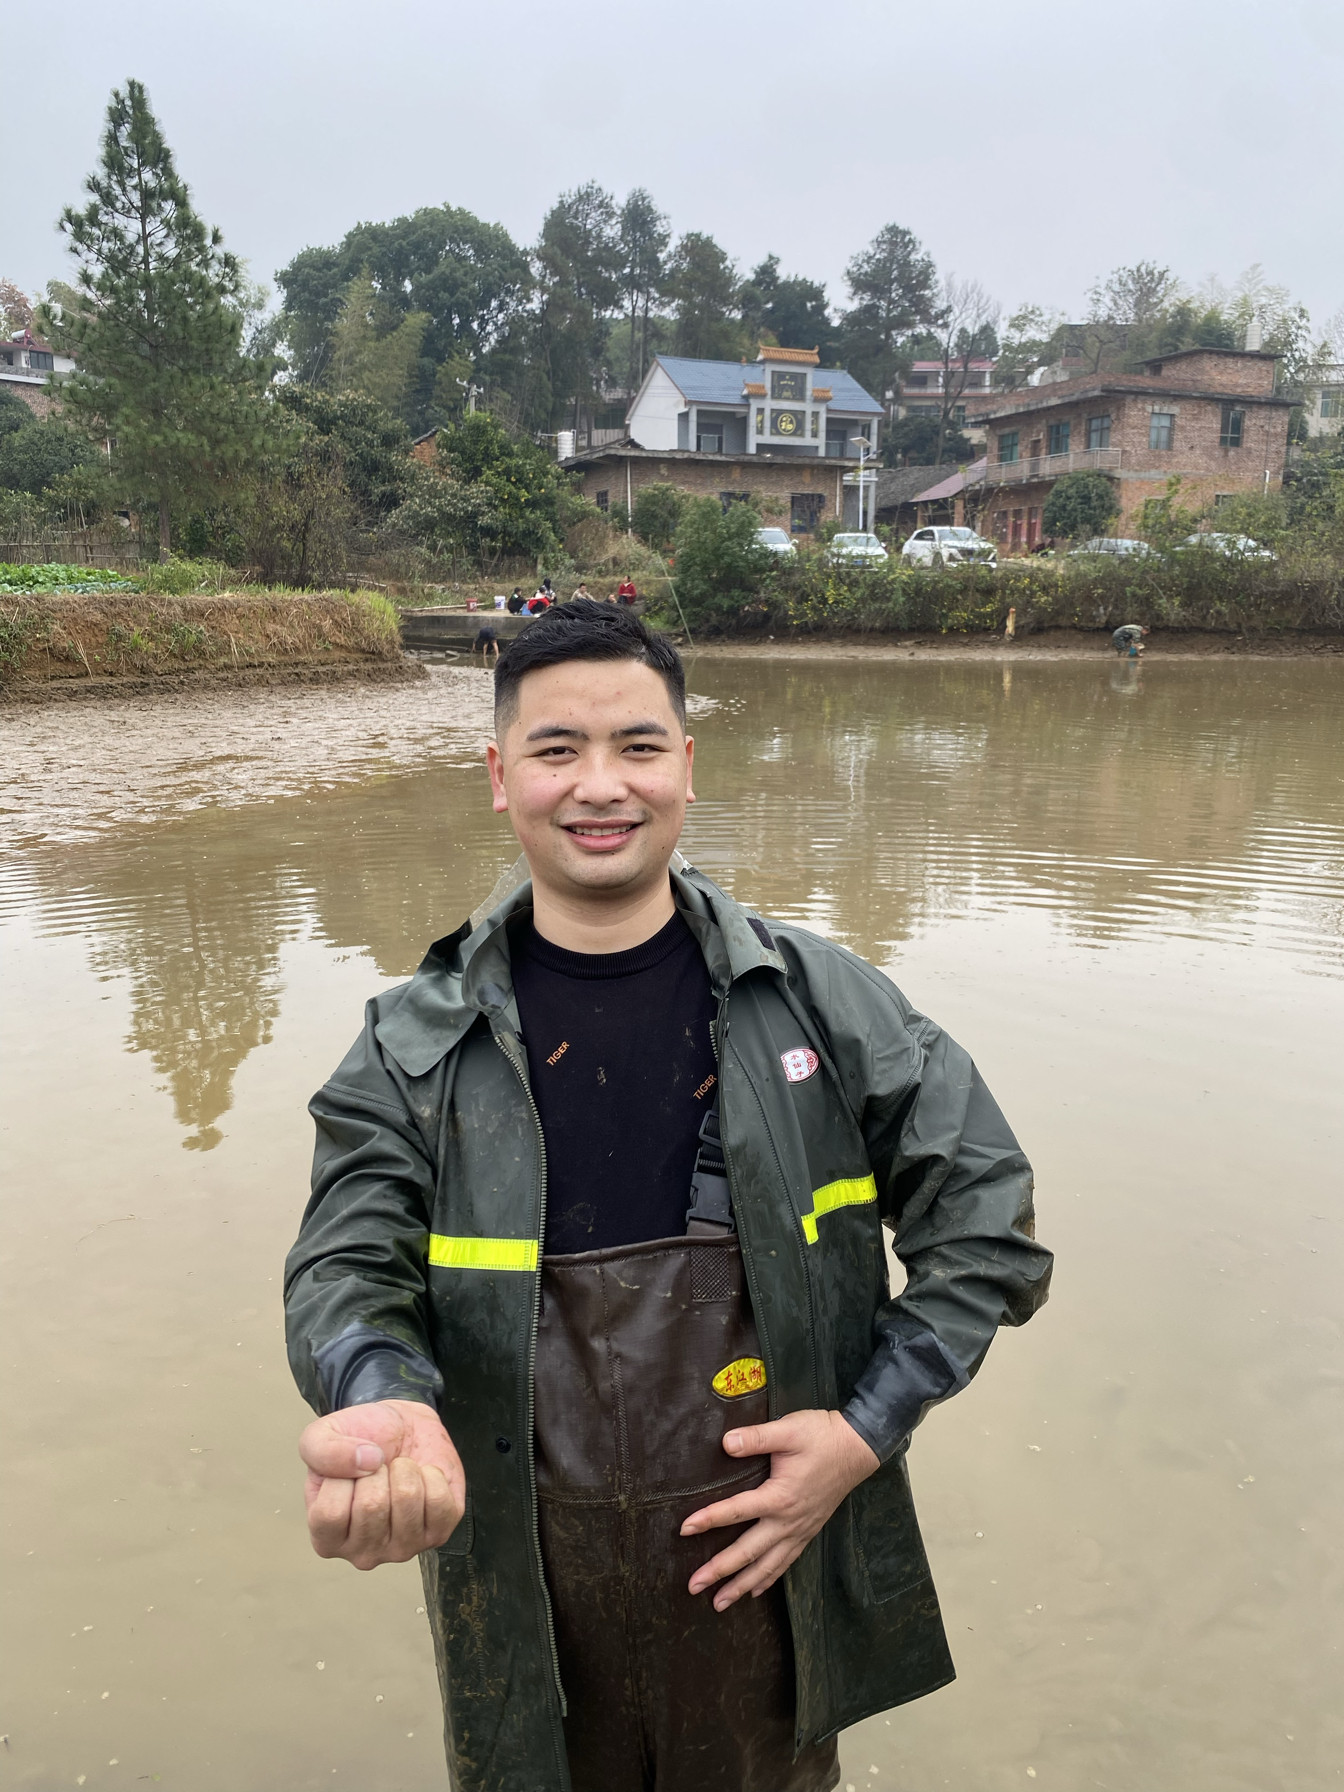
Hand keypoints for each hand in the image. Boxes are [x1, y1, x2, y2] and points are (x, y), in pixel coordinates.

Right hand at [299, 1399, 464, 1570]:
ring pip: (408, 1499)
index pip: (331, 1513)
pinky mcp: (438, 1533)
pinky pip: (439, 1500)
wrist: (401, 1426)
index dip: (342, 1476)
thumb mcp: (320, 1434)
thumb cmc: (359, 1438)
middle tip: (377, 1469)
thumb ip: (323, 1449)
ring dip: (405, 1469)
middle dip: (377, 1469)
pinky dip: (433, 1475)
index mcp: (327, 1538)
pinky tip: (421, 1477)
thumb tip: (364, 1462)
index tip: (350, 1469)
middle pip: (372, 1506)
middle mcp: (363, 1553)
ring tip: (398, 1472)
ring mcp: (402, 1547)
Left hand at [681, 1410, 878, 1610]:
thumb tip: (726, 1443)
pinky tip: (755, 1591)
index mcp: (779, 1497)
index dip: (708, 1520)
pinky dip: (768, 1579)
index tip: (684, 1529)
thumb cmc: (821, 1436)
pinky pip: (785, 1563)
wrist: (857, 1448)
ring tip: (719, 1604)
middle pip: (748, 1552)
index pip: (736, 1511)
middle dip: (719, 1572)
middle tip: (693, 1586)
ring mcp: (799, 1531)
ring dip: (741, 1586)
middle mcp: (787, 1522)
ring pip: (766, 1567)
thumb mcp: (788, 1430)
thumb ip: (756, 1438)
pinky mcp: (807, 1532)